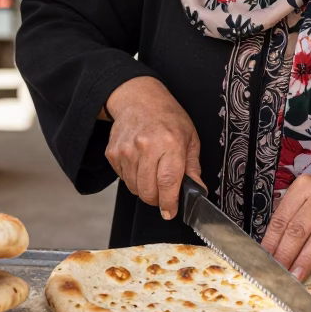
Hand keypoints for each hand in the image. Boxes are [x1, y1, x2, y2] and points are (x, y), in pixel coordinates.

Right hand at [104, 77, 202, 218]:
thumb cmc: (167, 117)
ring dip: (144, 189)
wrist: (138, 99)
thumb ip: (193, 167)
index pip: (167, 183)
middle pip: (148, 191)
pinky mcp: (113, 153)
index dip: (169, 203)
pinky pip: (123, 178)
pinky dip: (132, 178)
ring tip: (152, 172)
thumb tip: (197, 190)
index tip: (170, 212)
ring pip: (134, 188)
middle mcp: (146, 146)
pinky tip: (140, 163)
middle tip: (163, 193)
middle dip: (157, 199)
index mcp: (169, 143)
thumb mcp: (190, 138)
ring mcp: (126, 150)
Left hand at [261, 168, 310, 280]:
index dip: (272, 241)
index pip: (283, 218)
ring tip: (296, 276)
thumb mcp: (307, 195)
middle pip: (299, 229)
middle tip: (279, 271)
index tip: (266, 259)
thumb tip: (273, 247)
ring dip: (306, 261)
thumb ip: (291, 216)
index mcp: (304, 186)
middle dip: (286, 254)